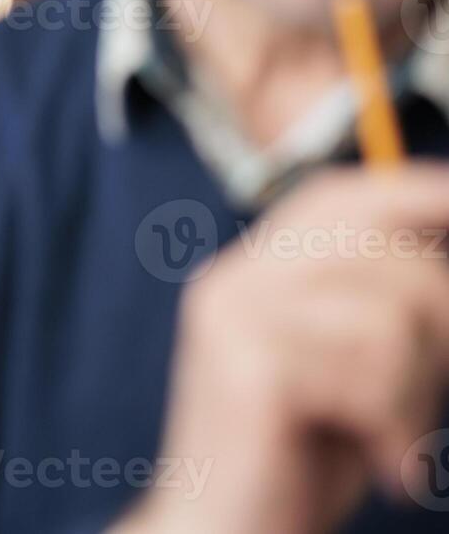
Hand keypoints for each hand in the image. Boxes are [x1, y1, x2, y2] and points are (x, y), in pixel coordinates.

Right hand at [114, 165, 448, 533]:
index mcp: (251, 273)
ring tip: (393, 445)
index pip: (336, 197)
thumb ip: (376, 309)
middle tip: (426, 400)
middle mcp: (233, 281)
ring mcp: (233, 320)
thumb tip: (441, 256)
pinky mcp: (248, 368)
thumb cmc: (296, 463)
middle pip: (384, 255)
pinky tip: (381, 467)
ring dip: (418, 397)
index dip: (410, 192)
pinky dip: (397, 430)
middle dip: (439, 329)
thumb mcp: (347, 372)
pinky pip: (368, 375)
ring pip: (387, 317)